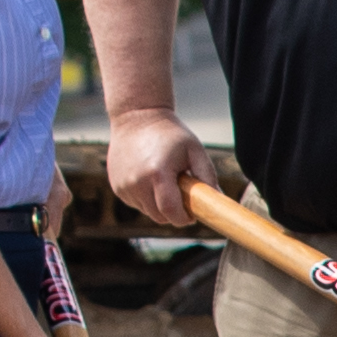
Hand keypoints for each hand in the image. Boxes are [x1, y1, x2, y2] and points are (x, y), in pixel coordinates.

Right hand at [106, 110, 202, 229]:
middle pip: (159, 216)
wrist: (136, 117)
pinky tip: (149, 178)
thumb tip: (219, 200)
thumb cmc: (169, 133)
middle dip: (173, 212)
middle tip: (181, 196)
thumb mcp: (194, 150)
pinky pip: (136, 203)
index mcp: (157, 174)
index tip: (192, 214)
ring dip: (158, 204)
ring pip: (147, 211)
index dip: (184, 218)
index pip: (171, 212)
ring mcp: (124, 186)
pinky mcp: (117, 187)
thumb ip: (207, 176)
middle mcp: (137, 183)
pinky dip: (146, 197)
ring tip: (164, 180)